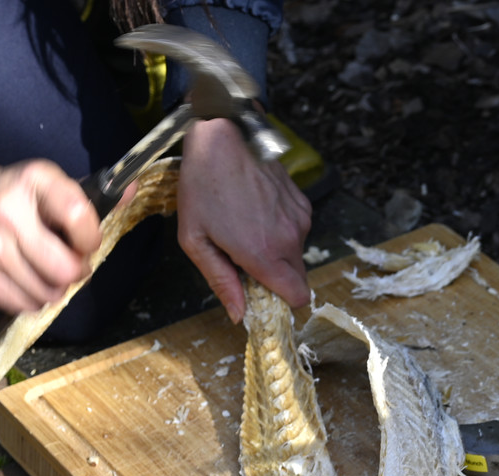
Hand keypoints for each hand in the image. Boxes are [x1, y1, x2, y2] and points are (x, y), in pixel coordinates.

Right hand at [0, 131, 100, 313]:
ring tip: (42, 270)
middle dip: (74, 272)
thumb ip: (92, 195)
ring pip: (47, 292)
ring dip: (52, 288)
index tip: (84, 242)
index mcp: (35, 182)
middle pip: (65, 268)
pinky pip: (22, 304)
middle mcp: (8, 210)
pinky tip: (24, 280)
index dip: (89, 240)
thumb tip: (133, 189)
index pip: (79, 218)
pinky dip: (30, 299)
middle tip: (65, 263)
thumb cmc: (13, 196)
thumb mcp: (49, 185)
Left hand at [178, 117, 311, 321]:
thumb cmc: (202, 185)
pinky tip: (257, 209)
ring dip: (277, 250)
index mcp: (263, 255)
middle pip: (298, 279)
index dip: (282, 301)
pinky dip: (281, 228)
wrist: (224, 137)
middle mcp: (290, 240)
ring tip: (247, 225)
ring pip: (296, 253)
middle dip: (276, 277)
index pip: (298, 298)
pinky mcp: (302, 204)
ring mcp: (300, 220)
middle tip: (246, 258)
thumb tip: (239, 314)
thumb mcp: (195, 239)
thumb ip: (220, 280)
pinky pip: (297, 230)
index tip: (262, 293)